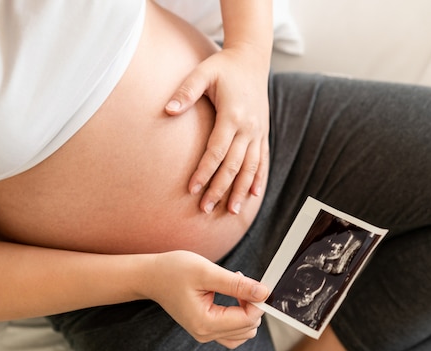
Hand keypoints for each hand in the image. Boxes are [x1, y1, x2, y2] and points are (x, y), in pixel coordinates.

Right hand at [145, 251, 268, 348]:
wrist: (152, 276)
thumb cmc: (174, 271)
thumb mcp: (207, 272)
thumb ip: (237, 285)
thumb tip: (264, 293)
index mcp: (205, 323)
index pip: (247, 320)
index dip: (257, 301)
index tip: (254, 282)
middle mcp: (205, 334)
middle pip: (248, 328)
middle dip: (251, 304)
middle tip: (238, 280)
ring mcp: (205, 334)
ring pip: (244, 332)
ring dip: (247, 311)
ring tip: (234, 287)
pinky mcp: (206, 329)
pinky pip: (233, 331)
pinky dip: (239, 316)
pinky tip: (232, 297)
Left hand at [165, 46, 269, 214]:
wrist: (252, 59)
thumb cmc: (223, 66)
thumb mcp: (203, 72)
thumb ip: (186, 91)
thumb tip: (168, 110)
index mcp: (233, 115)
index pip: (217, 151)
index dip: (204, 171)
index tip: (192, 188)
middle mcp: (249, 127)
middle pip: (233, 165)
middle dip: (219, 189)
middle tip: (205, 208)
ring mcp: (258, 132)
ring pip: (250, 168)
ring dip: (240, 191)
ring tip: (231, 211)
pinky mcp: (263, 133)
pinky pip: (262, 161)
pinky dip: (258, 179)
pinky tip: (253, 195)